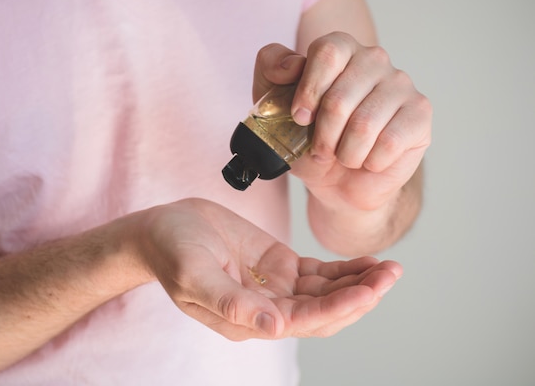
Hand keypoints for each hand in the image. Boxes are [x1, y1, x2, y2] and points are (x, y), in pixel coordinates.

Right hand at [136, 198, 401, 339]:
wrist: (164, 227)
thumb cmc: (171, 249)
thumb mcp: (194, 274)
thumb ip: (231, 302)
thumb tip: (275, 327)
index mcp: (247, 319)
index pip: (303, 321)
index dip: (338, 307)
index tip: (369, 290)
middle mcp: (267, 309)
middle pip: (324, 311)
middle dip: (360, 296)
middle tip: (391, 274)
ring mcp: (275, 288)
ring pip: (327, 293)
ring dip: (359, 283)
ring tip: (390, 267)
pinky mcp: (280, 267)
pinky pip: (319, 274)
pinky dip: (344, 269)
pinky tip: (366, 261)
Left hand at [253, 32, 431, 210]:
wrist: (338, 180)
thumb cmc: (307, 138)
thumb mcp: (274, 103)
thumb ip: (270, 68)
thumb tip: (290, 65)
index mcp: (340, 48)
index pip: (327, 52)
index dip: (309, 91)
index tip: (300, 118)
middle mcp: (374, 58)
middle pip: (340, 97)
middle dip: (323, 136)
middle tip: (321, 149)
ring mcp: (401, 84)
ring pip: (364, 124)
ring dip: (346, 153)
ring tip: (344, 156)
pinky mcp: (419, 112)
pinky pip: (389, 142)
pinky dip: (369, 162)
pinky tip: (369, 159)